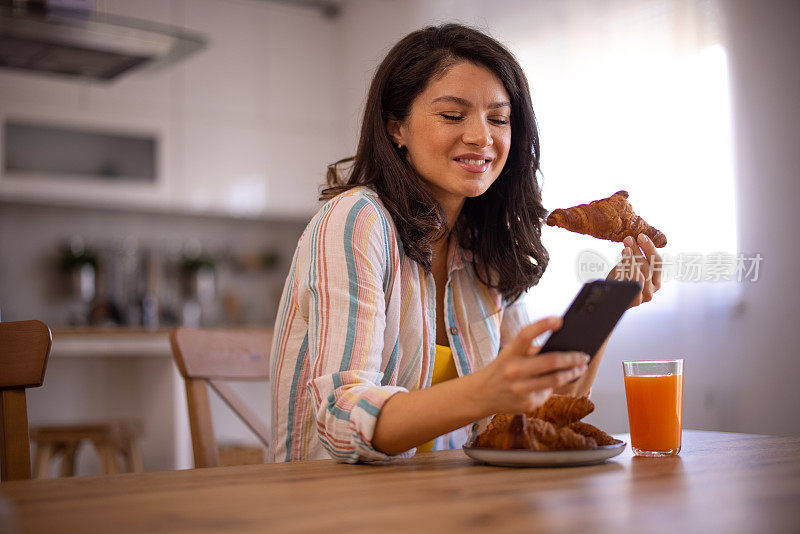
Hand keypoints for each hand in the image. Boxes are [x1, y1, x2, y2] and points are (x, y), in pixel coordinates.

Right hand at [475, 316, 589, 414]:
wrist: (481, 395)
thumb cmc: (502, 369)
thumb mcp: (510, 355)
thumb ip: (531, 351)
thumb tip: (563, 349)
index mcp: (510, 353)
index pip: (525, 335)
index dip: (542, 325)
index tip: (560, 320)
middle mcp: (513, 370)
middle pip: (550, 362)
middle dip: (572, 358)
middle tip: (584, 355)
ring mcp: (520, 389)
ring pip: (555, 380)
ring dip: (572, 373)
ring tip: (580, 368)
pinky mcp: (526, 403)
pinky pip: (548, 393)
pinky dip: (555, 387)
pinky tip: (559, 382)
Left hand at [607, 233, 662, 307]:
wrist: (609, 298)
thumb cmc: (621, 280)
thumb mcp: (630, 266)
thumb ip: (635, 256)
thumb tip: (633, 239)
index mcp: (656, 280)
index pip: (657, 261)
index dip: (649, 248)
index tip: (641, 236)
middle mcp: (652, 290)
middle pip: (647, 267)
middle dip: (638, 251)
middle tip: (628, 239)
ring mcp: (643, 297)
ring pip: (640, 276)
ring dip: (632, 261)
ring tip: (624, 249)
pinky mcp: (633, 302)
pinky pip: (630, 286)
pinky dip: (625, 274)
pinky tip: (620, 265)